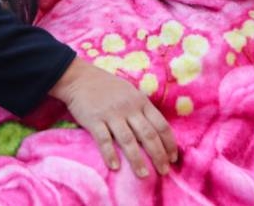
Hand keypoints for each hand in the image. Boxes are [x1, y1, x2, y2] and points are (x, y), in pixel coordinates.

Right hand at [49, 58, 177, 177]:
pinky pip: (104, 140)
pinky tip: (115, 167)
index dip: (169, 143)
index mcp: (141, 102)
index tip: (173, 158)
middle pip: (148, 135)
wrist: (80, 78)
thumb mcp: (131, 92)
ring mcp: (112, 114)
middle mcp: (129, 108)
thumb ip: (142, 109)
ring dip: (137, 159)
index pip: (161, 124)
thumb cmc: (108, 87)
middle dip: (158, 155)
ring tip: (143, 175)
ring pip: (128, 140)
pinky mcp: (95, 120)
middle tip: (164, 171)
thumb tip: (156, 132)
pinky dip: (110, 154)